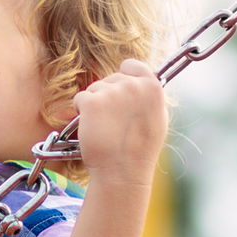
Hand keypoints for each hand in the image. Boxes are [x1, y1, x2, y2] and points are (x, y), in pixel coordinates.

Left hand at [71, 59, 167, 184]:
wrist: (122, 171)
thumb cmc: (139, 151)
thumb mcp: (156, 119)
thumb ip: (147, 97)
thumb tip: (139, 84)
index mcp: (153, 87)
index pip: (132, 65)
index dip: (124, 77)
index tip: (121, 92)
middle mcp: (133, 85)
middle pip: (111, 78)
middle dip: (108, 95)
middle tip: (114, 121)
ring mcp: (112, 92)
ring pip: (94, 88)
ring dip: (95, 105)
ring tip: (106, 127)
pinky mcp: (92, 101)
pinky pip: (80, 99)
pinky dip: (82, 112)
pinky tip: (93, 128)